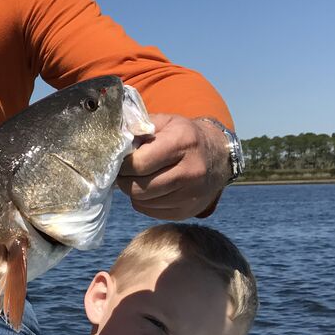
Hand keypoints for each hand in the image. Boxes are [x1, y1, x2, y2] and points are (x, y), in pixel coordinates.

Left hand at [116, 113, 230, 219]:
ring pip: (143, 201)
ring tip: (137, 179)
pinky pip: (151, 212)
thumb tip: (116, 142)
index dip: (123, 164)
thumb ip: (140, 128)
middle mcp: (190, 170)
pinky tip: (149, 189)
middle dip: (124, 180)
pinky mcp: (188, 211)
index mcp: (182, 143)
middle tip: (123, 173)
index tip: (119, 161)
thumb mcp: (166, 122)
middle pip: (139, 187)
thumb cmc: (184, 136)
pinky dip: (143, 202)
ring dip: (133, 191)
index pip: (139, 163)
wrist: (218, 156)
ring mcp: (191, 194)